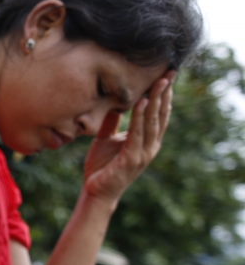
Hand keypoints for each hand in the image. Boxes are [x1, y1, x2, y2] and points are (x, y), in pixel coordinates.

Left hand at [82, 72, 173, 202]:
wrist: (95, 191)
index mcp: (146, 140)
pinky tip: (142, 103)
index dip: (163, 95)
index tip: (166, 75)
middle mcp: (150, 146)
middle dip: (165, 93)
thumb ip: (112, 123)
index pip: (159, 114)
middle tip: (170, 72)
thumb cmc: (102, 166)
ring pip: (152, 122)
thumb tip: (114, 103)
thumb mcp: (106, 139)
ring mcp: (143, 153)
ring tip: (159, 82)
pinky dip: (140, 118)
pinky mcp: (131, 159)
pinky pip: (137, 134)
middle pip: (160, 115)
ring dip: (156, 101)